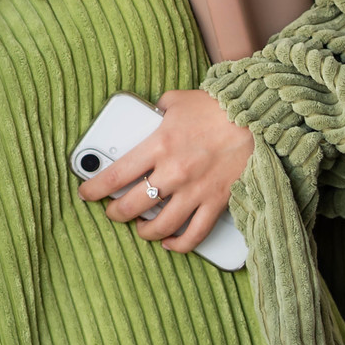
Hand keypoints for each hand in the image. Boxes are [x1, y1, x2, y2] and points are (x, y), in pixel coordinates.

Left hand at [78, 89, 254, 253]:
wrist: (258, 118)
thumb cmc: (217, 107)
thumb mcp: (176, 100)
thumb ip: (156, 111)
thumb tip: (147, 113)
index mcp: (158, 145)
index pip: (115, 176)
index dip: (95, 189)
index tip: (85, 194)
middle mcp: (173, 172)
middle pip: (132, 205)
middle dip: (116, 213)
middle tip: (112, 212)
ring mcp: (196, 190)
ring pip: (161, 225)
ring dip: (145, 231)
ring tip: (140, 228)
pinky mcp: (218, 202)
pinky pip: (195, 234)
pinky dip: (179, 244)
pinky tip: (170, 242)